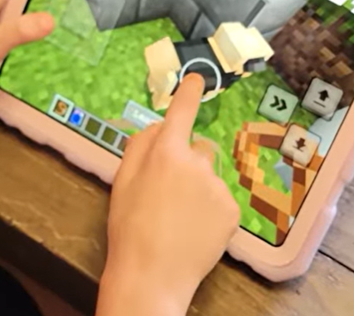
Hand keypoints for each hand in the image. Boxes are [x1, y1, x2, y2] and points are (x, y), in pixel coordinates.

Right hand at [97, 74, 239, 315]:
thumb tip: (157, 127)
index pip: (181, 112)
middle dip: (186, 163)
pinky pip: (221, 200)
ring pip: (209, 177)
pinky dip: (210, 211)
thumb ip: (139, 147)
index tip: (198, 78)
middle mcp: (196, 163)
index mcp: (165, 152)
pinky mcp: (233, 211)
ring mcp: (218, 187)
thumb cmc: (128, 226)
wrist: (152, 274)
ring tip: (178, 218)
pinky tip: (193, 230)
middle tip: (166, 194)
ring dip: (198, 189)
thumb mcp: (121, 181)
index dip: (189, 93)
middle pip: (197, 150)